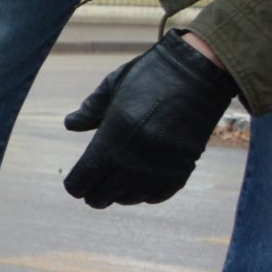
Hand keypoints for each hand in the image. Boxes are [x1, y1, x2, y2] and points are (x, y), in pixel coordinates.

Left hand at [62, 31, 236, 207]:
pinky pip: (156, 196)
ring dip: (119, 193)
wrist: (200, 72)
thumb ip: (90, 110)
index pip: (83, 180)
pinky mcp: (182, 170)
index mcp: (112, 139)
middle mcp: (134, 160)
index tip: (75, 183)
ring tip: (115, 183)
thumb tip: (70, 125)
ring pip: (129, 198)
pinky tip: (139, 183)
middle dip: (93, 193)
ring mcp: (160, 168)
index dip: (75, 185)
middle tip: (91, 186)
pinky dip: (145, 192)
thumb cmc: (151, 75)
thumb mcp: (113, 86)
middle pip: (103, 196)